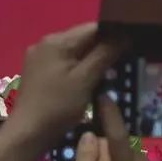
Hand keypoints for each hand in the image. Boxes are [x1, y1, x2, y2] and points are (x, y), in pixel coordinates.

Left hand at [14, 22, 123, 140]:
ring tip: (112, 70)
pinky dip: (79, 67)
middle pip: (82, 38)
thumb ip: (104, 54)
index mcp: (56, 41)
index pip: (92, 28)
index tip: (133, 44)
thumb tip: (124, 35)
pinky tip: (91, 79)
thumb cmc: (58, 105)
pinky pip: (64, 62)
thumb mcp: (85, 79)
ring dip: (92, 58)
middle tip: (126, 59)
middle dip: (104, 47)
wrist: (28, 132)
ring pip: (74, 51)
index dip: (114, 34)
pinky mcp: (38, 71)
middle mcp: (45, 43)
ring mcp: (39, 57)